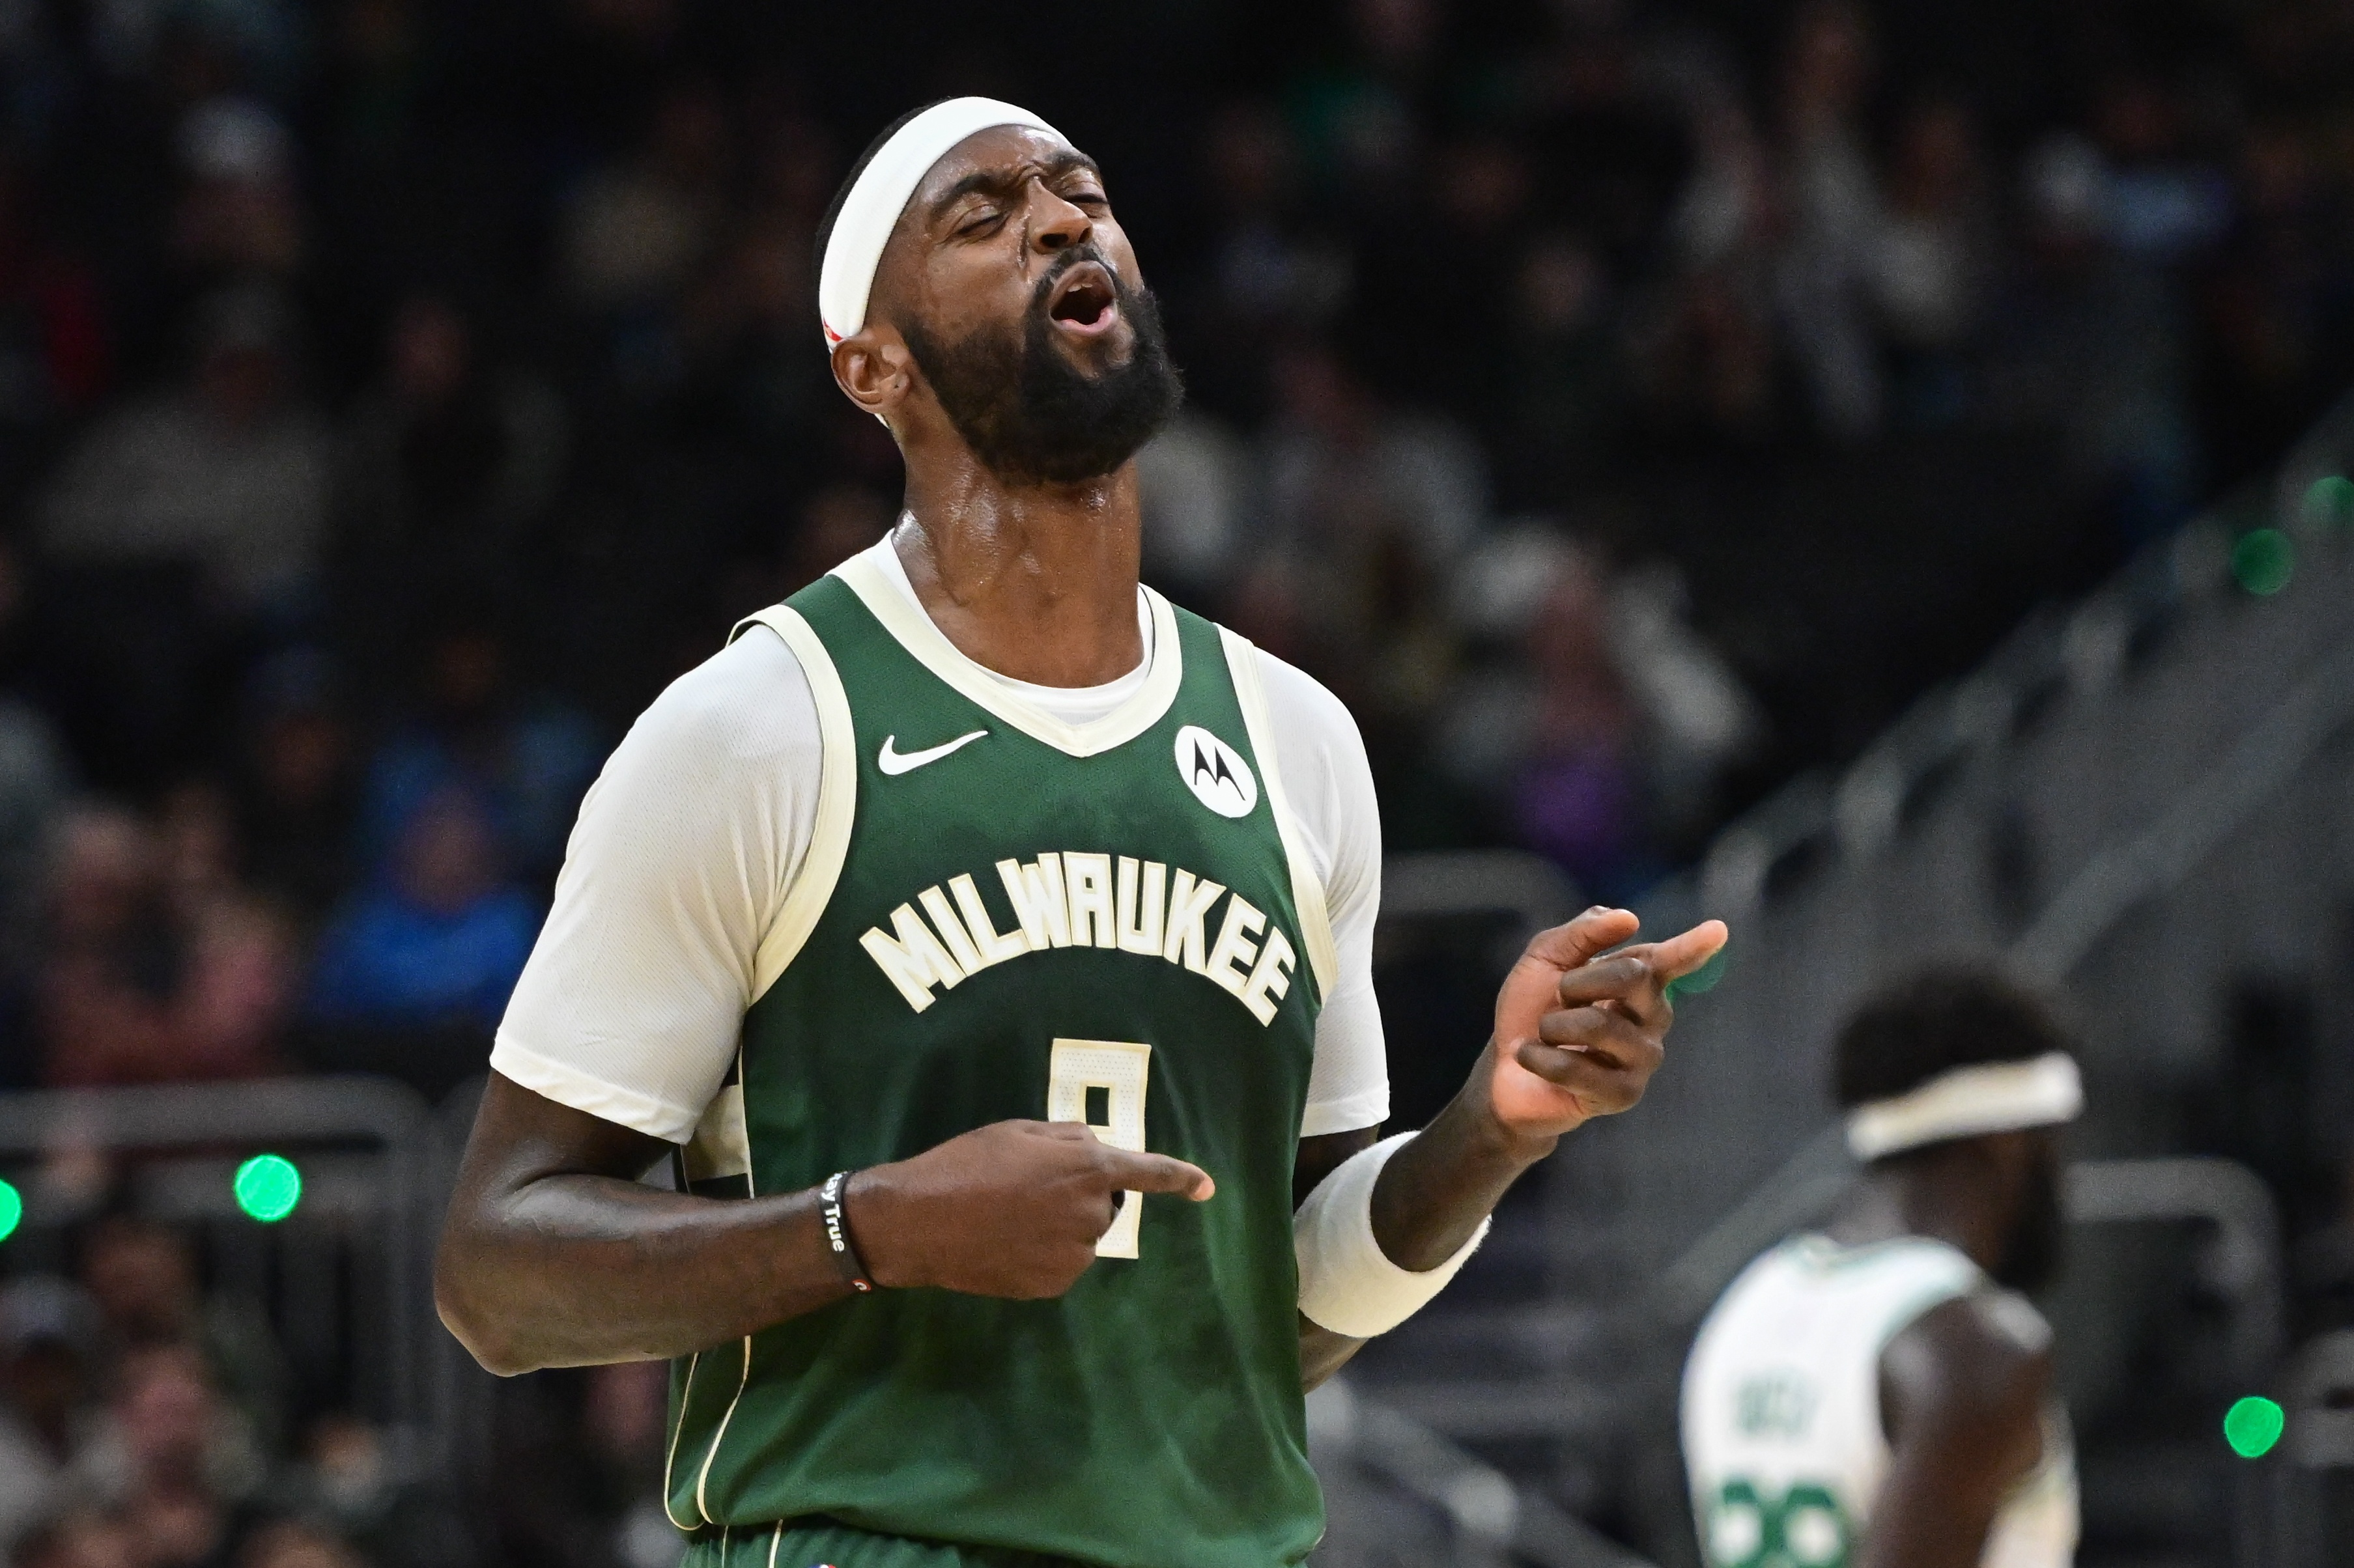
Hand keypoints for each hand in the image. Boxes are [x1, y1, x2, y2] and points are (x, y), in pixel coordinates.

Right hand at [848, 1120, 1212, 1297]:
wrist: (919, 1221)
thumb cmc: (966, 1164)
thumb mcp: (1018, 1131)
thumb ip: (1067, 1138)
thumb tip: (1096, 1148)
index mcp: (1087, 1167)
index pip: (1149, 1173)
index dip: (1181, 1179)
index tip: (1207, 1188)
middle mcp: (1090, 1213)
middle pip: (1105, 1204)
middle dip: (1082, 1194)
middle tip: (1031, 1188)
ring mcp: (1074, 1254)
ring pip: (1083, 1236)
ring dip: (1062, 1225)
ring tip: (1010, 1216)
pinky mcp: (1053, 1284)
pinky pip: (1062, 1263)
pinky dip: (1045, 1253)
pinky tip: (1007, 1243)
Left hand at [1480, 907, 1727, 1143]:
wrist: (1504, 1069)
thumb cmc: (1531, 1010)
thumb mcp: (1545, 960)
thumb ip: (1581, 933)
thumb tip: (1628, 918)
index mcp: (1638, 982)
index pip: (1668, 960)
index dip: (1693, 946)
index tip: (1718, 930)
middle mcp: (1652, 1019)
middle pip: (1631, 977)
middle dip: (1576, 981)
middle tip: (1557, 999)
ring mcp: (1643, 1059)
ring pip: (1598, 1024)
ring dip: (1552, 1025)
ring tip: (1545, 1036)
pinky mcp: (1624, 1095)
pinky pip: (1574, 1067)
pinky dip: (1539, 1057)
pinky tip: (1535, 1060)